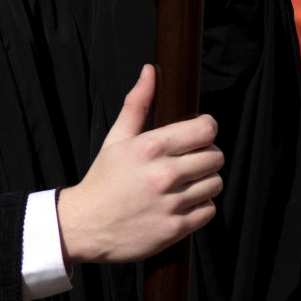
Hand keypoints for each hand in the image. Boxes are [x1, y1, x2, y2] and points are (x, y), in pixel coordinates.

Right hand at [57, 66, 224, 263]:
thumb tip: (150, 71)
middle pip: (215, 157)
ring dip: (205, 182)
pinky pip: (209, 210)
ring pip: (215, 183)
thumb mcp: (116, 139)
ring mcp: (170, 203)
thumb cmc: (103, 180)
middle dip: (207, 156)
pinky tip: (182, 203)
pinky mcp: (175, 228)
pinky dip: (201, 206)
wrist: (85, 226)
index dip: (207, 129)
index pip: (206, 129)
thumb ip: (138, 104)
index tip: (198, 135)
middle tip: (191, 161)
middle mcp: (163, 174)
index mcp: (150, 147)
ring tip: (186, 183)